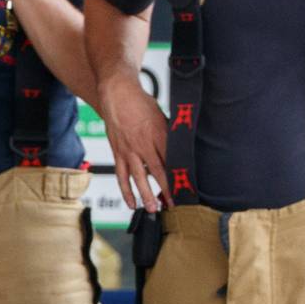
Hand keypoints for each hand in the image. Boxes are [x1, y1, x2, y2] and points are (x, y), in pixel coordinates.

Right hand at [97, 82, 170, 212]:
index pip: (171, 159)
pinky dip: (126, 191)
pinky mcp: (118, 153)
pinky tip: (132, 203)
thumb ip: (170, 134)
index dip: (179, 175)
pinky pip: (122, 176)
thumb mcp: (162, 115)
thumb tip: (183, 149)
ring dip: (146, 195)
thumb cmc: (141, 103)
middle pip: (157, 171)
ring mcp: (129, 150)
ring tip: (152, 209)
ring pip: (138, 177)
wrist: (117, 94)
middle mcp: (143, 144)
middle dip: (166, 189)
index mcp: (158, 134)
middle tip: (173, 204)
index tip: (187, 187)